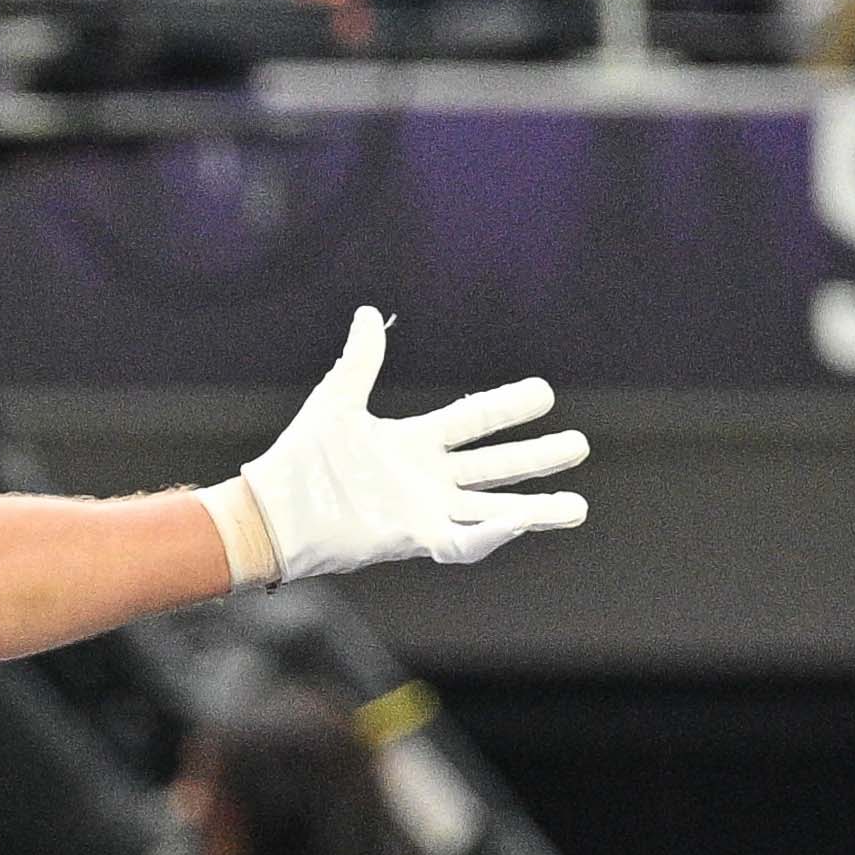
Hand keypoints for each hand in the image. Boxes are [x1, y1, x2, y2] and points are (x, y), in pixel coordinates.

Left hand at [225, 308, 587, 584]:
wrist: (274, 513)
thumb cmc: (300, 460)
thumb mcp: (336, 401)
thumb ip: (359, 361)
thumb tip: (365, 313)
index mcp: (413, 443)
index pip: (473, 421)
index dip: (508, 407)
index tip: (545, 394)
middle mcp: (427, 478)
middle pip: (496, 465)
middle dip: (538, 457)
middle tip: (580, 445)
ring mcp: (424, 511)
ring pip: (492, 509)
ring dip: (535, 509)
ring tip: (578, 507)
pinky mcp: (414, 540)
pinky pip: (462, 539)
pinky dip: (491, 533)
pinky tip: (520, 520)